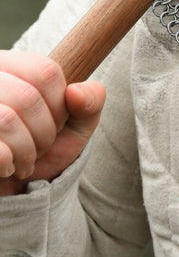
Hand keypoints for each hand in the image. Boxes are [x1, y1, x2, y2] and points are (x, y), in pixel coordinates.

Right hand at [0, 50, 105, 196]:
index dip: (60, 104)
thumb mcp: (78, 124)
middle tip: (41, 147)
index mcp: (15, 67)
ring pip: (6, 120)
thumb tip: (76, 93)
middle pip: (27, 97)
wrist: (20, 189)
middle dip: (45, 132)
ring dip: (26, 151)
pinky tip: (8, 167)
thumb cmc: (47, 148)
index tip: (56, 122)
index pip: (46, 71)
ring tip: (25, 160)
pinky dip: (8, 163)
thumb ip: (90, 102)